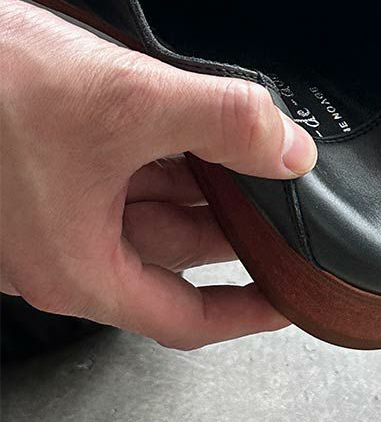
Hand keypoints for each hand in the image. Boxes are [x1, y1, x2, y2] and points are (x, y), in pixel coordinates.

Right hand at [0, 0, 317, 348]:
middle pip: (177, 252)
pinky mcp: (49, 162)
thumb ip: (223, 124)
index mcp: (78, 266)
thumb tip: (289, 151)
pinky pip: (126, 170)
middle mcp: (64, 244)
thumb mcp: (126, 103)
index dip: (245, 313)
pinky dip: (168, 153)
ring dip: (204, 181)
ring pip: (153, 205)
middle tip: (286, 198)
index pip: (183, 318)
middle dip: (235, 224)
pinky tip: (200, 124)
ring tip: (257, 154)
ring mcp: (54, 204)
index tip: (286, 303)